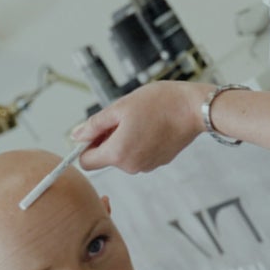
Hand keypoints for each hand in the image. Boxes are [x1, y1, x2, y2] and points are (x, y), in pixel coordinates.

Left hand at [75, 80, 214, 174]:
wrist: (194, 108)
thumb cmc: (160, 103)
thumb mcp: (120, 107)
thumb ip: (94, 124)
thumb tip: (76, 136)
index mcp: (118, 153)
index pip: (86, 161)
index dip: (86, 145)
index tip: (96, 129)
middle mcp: (131, 166)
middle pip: (106, 157)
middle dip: (108, 139)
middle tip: (123, 117)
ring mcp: (147, 166)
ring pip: (124, 155)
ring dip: (125, 139)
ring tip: (141, 119)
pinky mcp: (159, 162)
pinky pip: (139, 154)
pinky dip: (140, 142)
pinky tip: (152, 125)